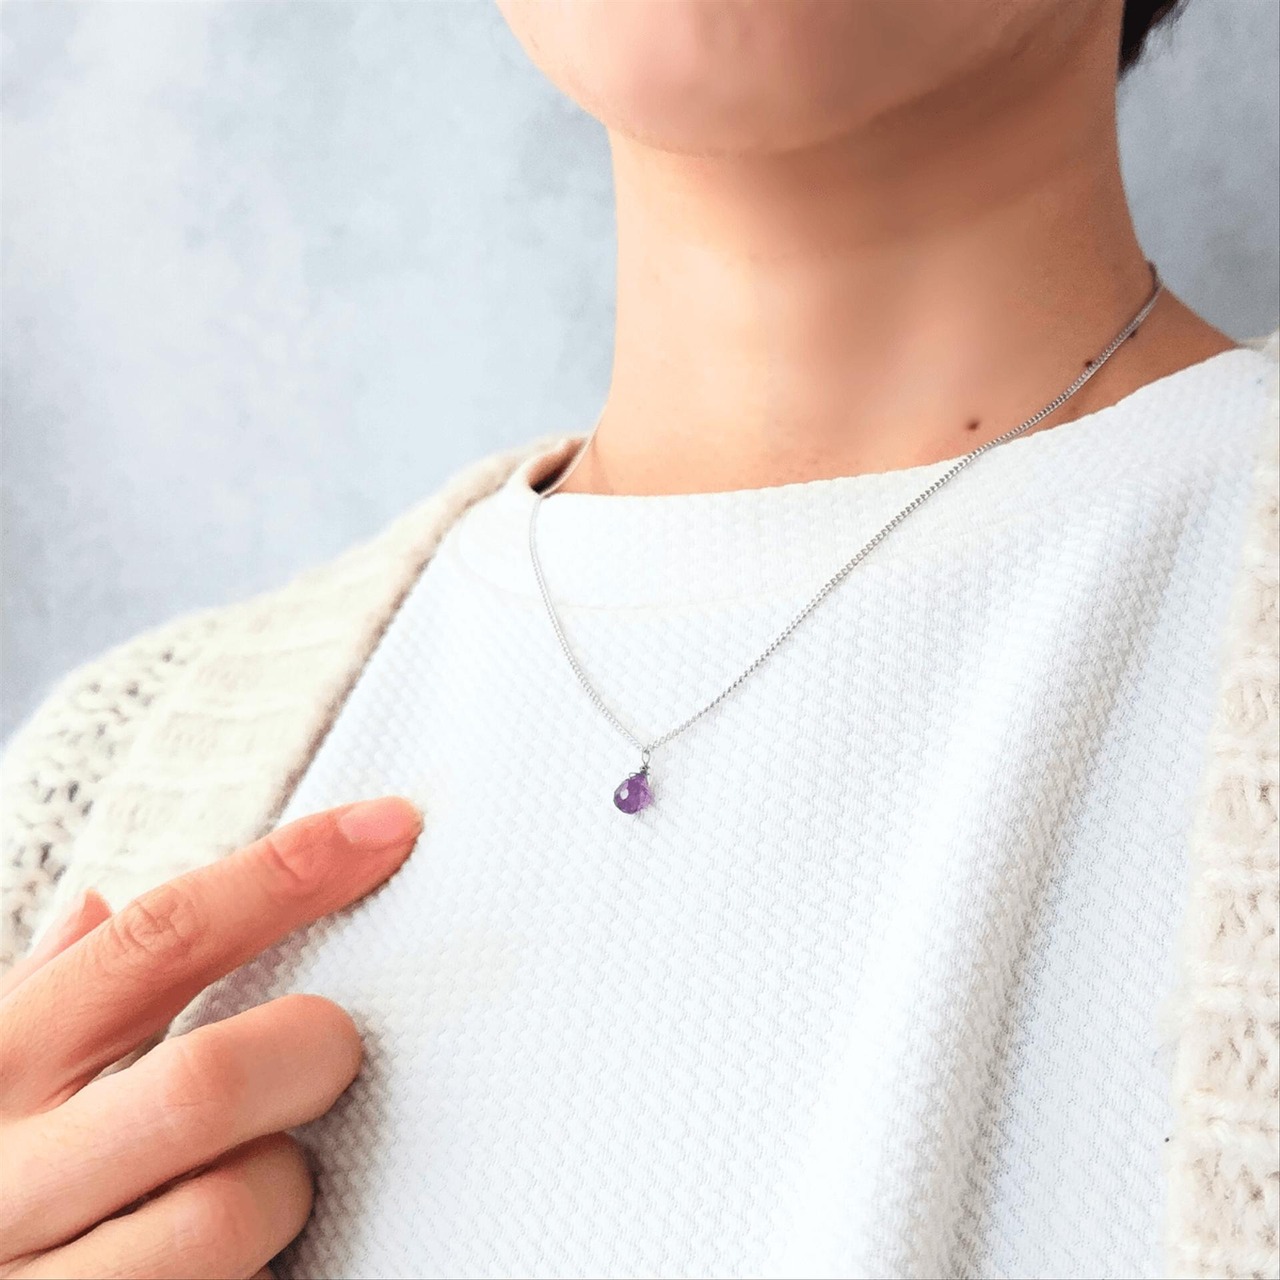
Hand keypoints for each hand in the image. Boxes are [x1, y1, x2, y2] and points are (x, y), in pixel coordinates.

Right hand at [0, 795, 422, 1279]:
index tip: (383, 828)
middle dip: (310, 1051)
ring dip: (283, 1187)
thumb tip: (99, 905)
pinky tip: (236, 1257)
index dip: (286, 873)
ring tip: (258, 1182)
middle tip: (328, 1052)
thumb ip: (47, 1001)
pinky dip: (266, 1266)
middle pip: (209, 1080)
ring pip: (234, 1210)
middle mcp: (4, 1177)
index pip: (157, 938)